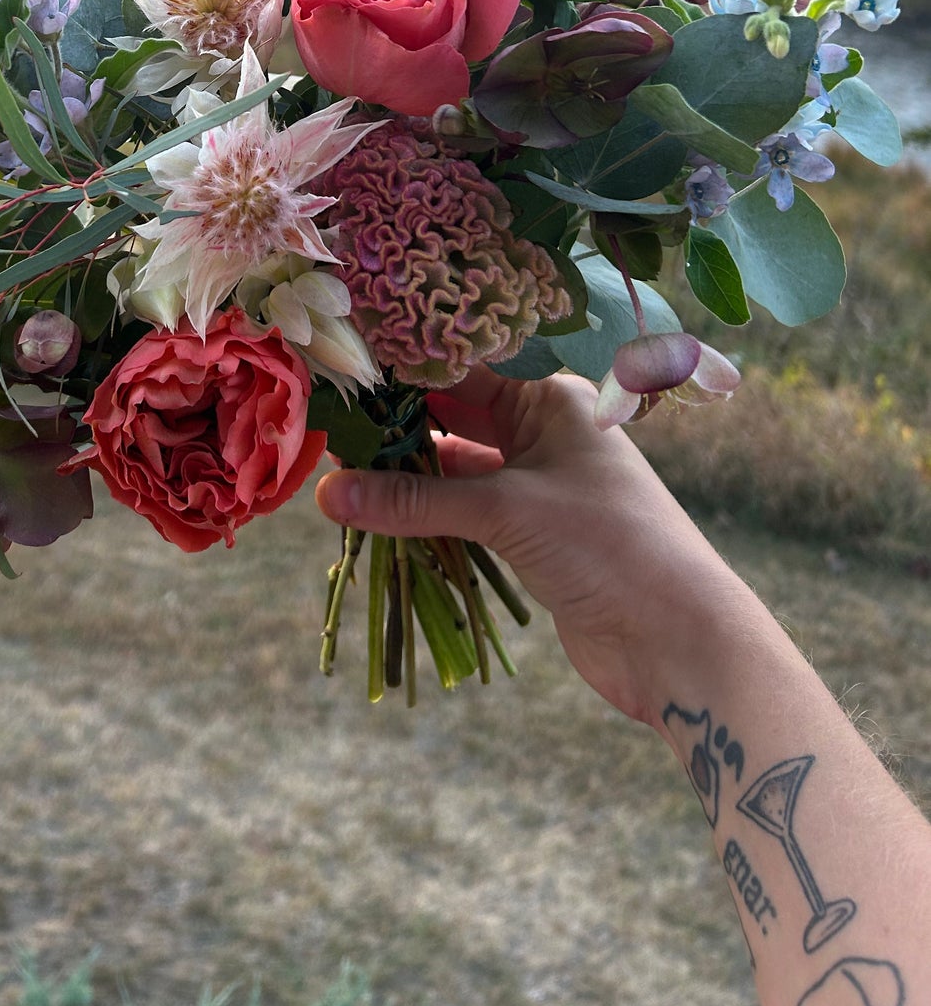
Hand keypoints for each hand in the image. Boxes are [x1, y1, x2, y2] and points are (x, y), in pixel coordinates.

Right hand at [315, 370, 748, 726]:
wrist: (677, 639)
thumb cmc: (606, 546)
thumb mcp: (505, 511)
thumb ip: (413, 502)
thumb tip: (329, 493)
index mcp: (552, 398)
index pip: (463, 366)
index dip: (403, 368)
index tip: (342, 370)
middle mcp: (545, 431)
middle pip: (456, 412)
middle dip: (397, 421)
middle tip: (329, 422)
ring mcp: (539, 484)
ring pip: (457, 463)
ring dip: (407, 470)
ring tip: (340, 467)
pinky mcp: (532, 533)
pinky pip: (465, 508)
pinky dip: (426, 510)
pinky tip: (377, 512)